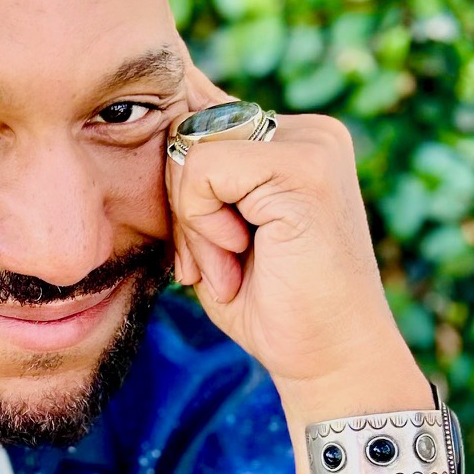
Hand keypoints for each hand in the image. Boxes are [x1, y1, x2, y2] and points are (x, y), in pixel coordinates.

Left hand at [166, 55, 407, 391]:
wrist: (327, 360)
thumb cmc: (266, 305)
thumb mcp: (214, 232)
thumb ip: (195, 180)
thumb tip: (146, 122)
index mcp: (290, 140)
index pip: (198, 113)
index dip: (178, 182)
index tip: (207, 247)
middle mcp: (307, 131)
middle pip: (187, 129)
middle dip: (181, 208)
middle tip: (215, 266)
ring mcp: (312, 143)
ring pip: (191, 148)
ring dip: (192, 224)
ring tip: (230, 268)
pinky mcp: (305, 166)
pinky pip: (204, 169)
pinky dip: (203, 224)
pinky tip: (238, 257)